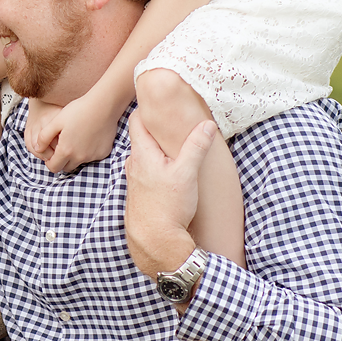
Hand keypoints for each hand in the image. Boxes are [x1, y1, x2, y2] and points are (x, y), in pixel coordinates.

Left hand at [24, 93, 120, 173]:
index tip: (52, 152)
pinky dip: (88, 151)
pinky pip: (92, 157)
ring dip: (76, 156)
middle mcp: (80, 157)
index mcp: (66, 150)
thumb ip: (44, 137)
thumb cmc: (78, 110)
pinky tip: (88, 137)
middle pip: (67, 167)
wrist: (103, 105)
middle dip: (62, 160)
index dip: (50, 161)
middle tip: (64, 145)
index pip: (54, 168)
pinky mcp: (103, 152)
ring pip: (80, 162)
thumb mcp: (56, 121)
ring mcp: (93, 156)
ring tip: (76, 138)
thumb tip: (37, 148)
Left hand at [123, 111, 214, 278]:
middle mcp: (134, 165)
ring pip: (143, 156)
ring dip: (155, 148)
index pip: (136, 121)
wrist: (155, 242)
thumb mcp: (187, 173)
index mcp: (142, 154)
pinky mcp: (139, 194)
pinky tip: (168, 171)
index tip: (156, 98)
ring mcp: (134, 180)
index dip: (145, 107)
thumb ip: (196, 146)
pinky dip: (155, 164)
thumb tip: (208, 124)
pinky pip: (145, 171)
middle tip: (169, 118)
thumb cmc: (168, 207)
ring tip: (171, 144)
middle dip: (153, 127)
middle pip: (140, 138)